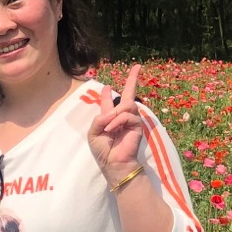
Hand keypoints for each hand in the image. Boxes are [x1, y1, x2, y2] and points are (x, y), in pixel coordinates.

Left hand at [87, 63, 143, 186]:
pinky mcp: (137, 126)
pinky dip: (118, 121)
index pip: (110, 101)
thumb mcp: (93, 133)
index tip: (108, 86)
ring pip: (127, 105)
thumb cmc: (102, 151)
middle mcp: (121, 117)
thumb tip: (112, 111)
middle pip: (129, 95)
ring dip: (115, 114)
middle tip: (138, 67)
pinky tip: (112, 130)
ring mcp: (130, 120)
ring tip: (108, 128)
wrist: (113, 164)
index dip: (107, 93)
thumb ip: (99, 118)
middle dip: (133, 80)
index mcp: (109, 118)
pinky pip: (127, 115)